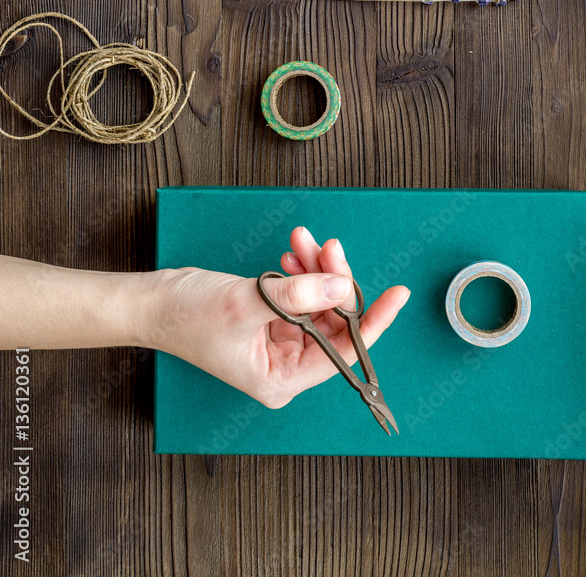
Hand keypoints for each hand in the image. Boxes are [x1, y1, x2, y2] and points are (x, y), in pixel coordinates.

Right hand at [149, 226, 409, 407]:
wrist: (154, 302)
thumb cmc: (188, 315)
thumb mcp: (247, 302)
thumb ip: (298, 295)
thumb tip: (342, 284)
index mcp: (282, 379)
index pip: (342, 353)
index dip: (372, 321)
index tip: (396, 294)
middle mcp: (286, 366)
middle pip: (333, 322)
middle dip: (333, 280)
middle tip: (330, 246)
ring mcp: (280, 343)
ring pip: (319, 302)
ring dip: (316, 269)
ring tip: (305, 241)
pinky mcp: (273, 321)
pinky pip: (302, 294)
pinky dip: (301, 271)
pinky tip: (293, 254)